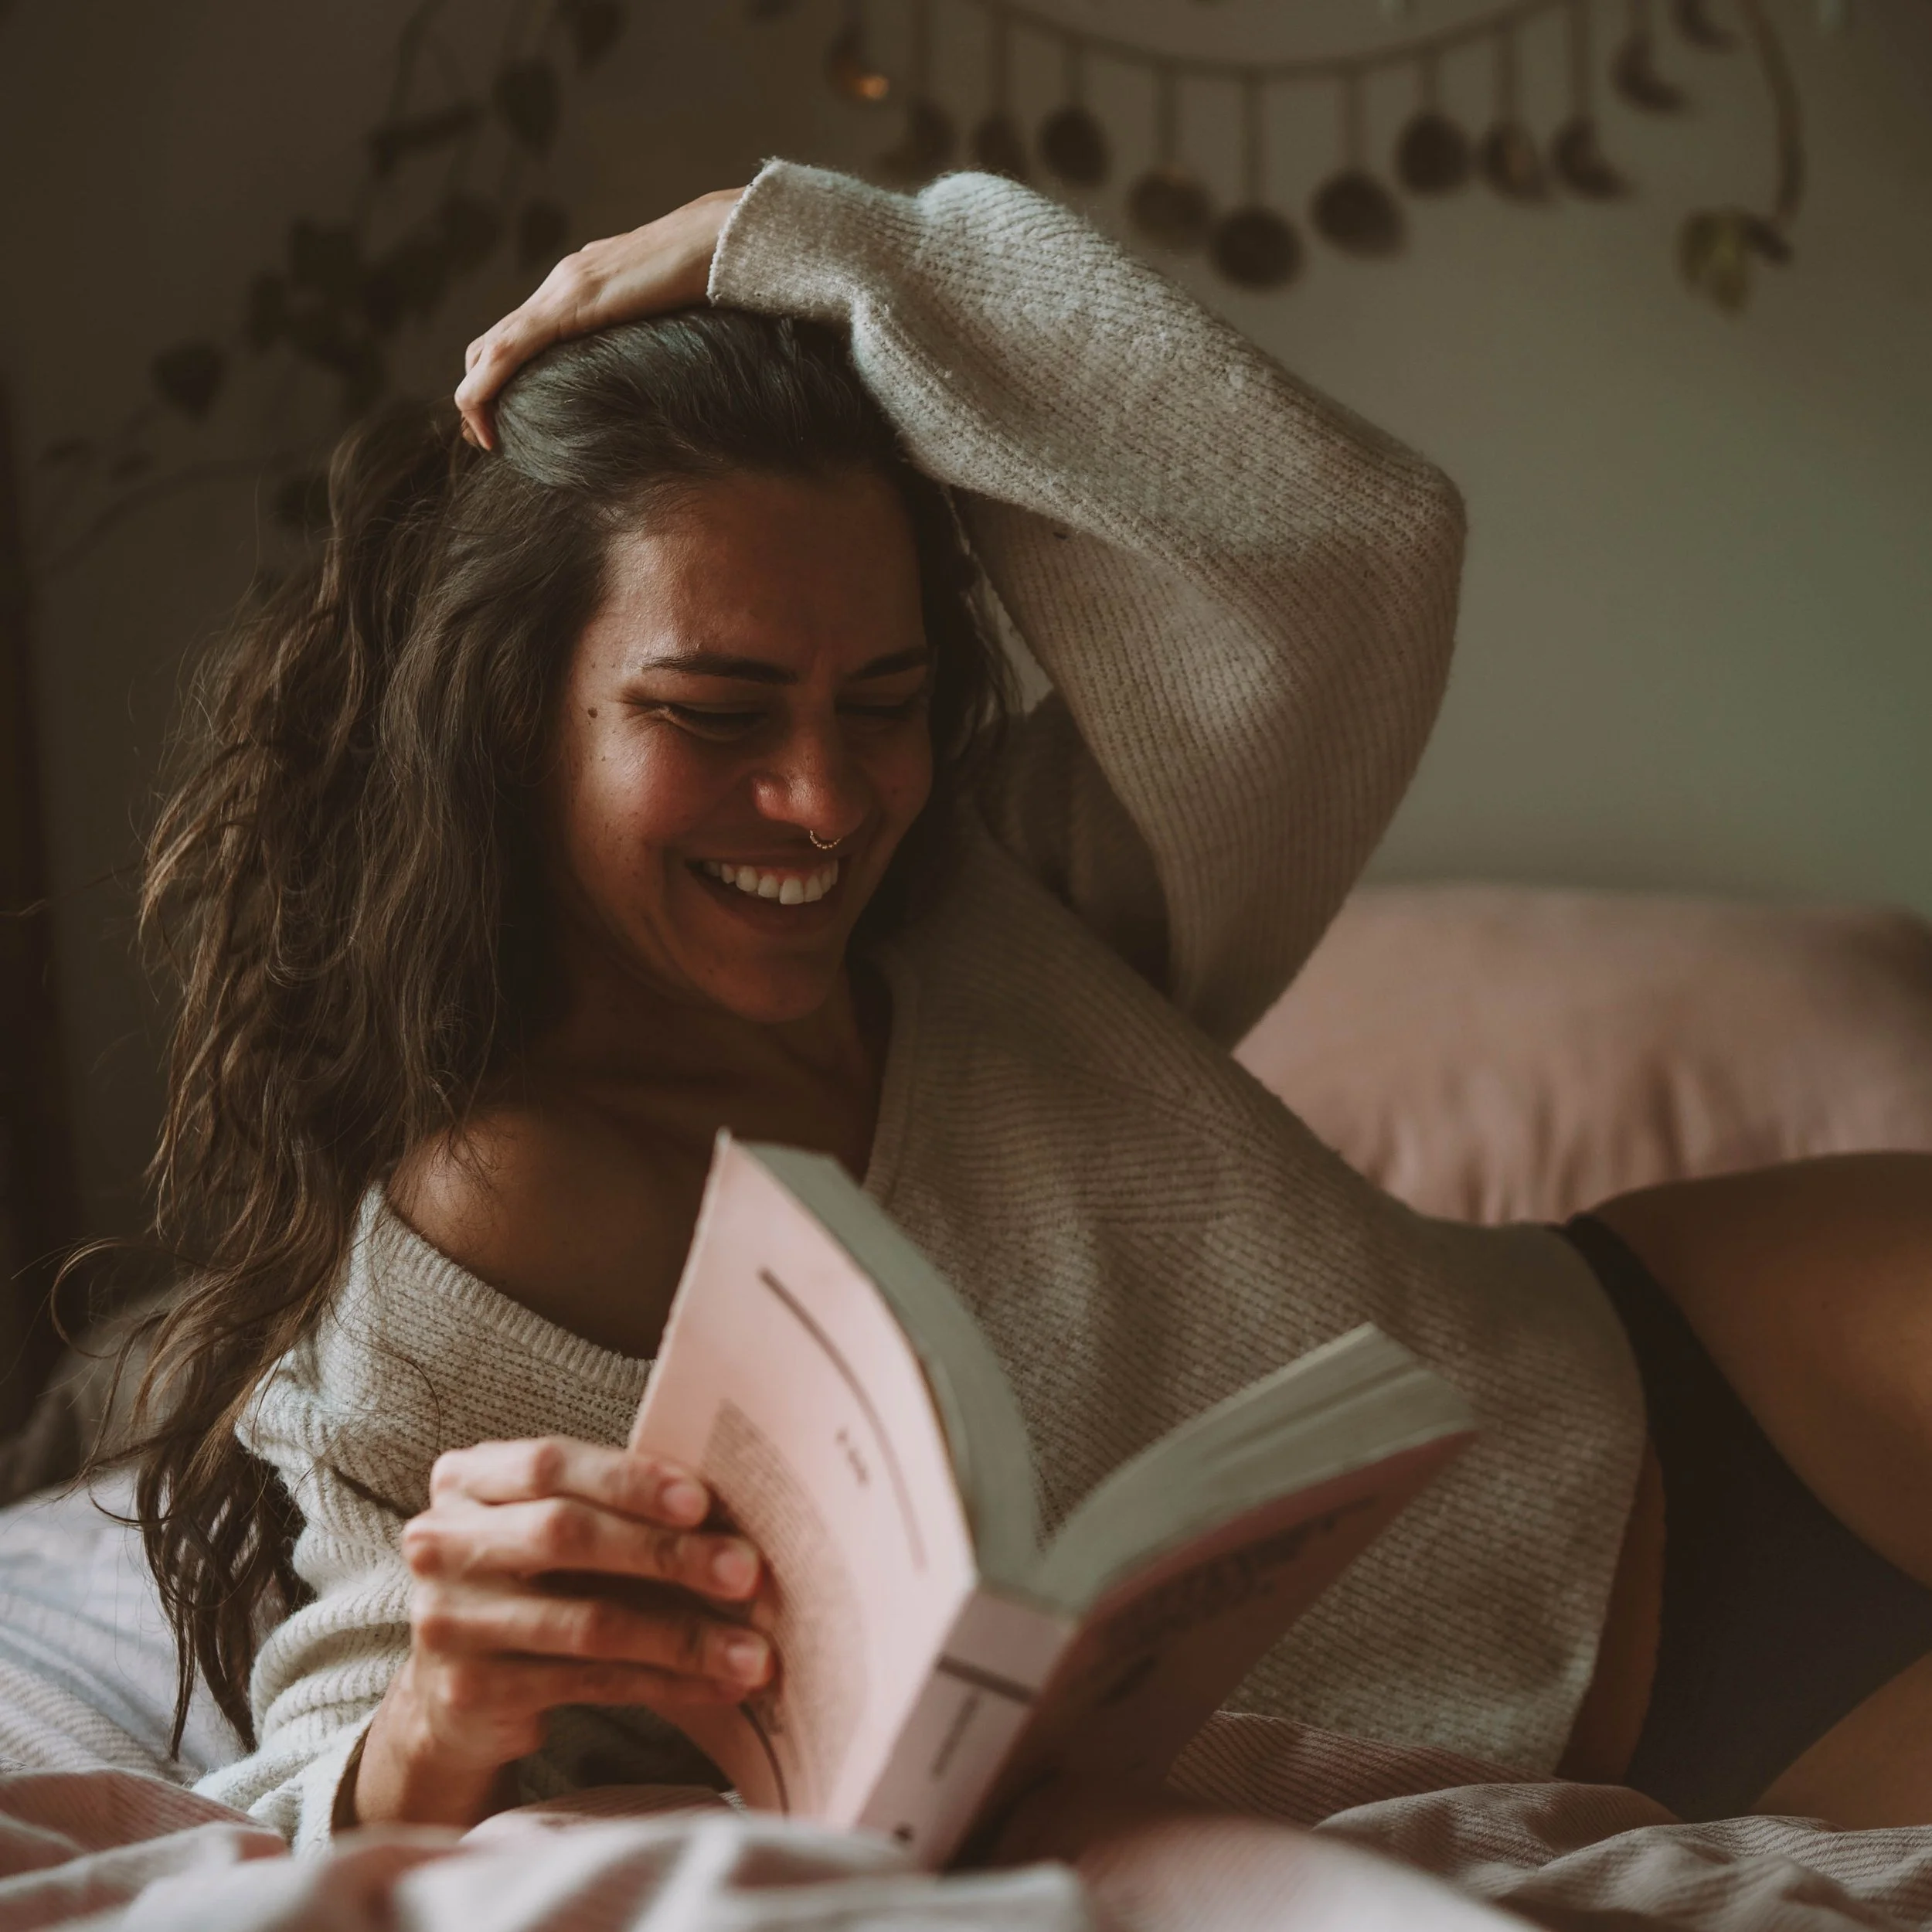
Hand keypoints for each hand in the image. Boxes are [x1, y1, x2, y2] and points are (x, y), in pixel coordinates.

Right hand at [351, 1436, 770, 1828]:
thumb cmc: (533, 1580)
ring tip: (753, 1651)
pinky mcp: (470, 1691)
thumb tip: (731, 1516)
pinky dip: (665, 1682)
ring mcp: (448, 1620)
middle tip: (746, 1571)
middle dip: (666, 1553)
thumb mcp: (553, 1528)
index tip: (703, 1501)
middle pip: (565, 1536)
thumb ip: (614, 1506)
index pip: (550, 1465)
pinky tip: (718, 1684)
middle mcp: (442, 1542)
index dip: (628, 1480)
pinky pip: (589, 1682)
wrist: (455, 1688)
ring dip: (683, 1637)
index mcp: (467, 1479)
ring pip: (586, 1622)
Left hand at [454, 187, 744, 450]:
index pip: (520, 337)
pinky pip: (510, 349)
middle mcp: (560, 284)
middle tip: (485, 438)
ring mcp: (562, 289)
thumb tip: (646, 374)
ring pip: (491, 348)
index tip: (503, 424)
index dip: (497, 380)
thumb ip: (639, 337)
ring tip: (483, 437)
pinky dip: (485, 387)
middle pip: (492, 343)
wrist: (723, 239)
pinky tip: (482, 418)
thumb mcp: (663, 320)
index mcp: (579, 288)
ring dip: (475, 396)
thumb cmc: (709, 279)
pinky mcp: (571, 302)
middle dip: (478, 393)